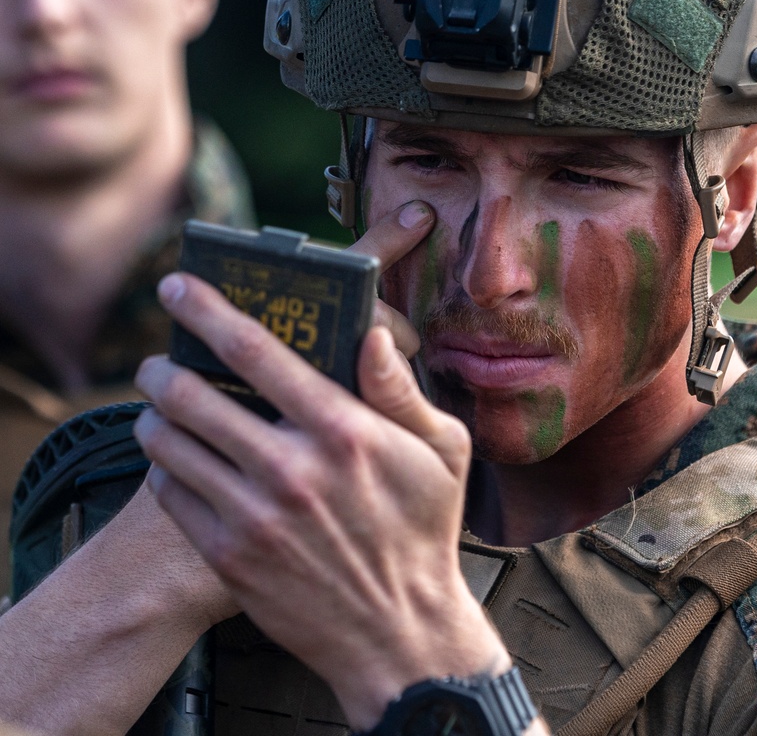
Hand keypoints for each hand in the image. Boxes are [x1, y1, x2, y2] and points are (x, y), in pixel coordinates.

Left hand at [133, 203, 510, 729]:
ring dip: (154, 413)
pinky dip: (164, 465)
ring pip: (168, 442)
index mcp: (343, 429)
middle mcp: (290, 468)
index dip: (207, 309)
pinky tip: (180, 459)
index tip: (178, 285)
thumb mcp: (442, 449)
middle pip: (191, 393)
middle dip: (162, 365)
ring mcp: (253, 516)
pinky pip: (170, 493)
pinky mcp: (228, 556)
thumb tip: (371, 334)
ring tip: (162, 407)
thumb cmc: (423, 528)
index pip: (256, 351)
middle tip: (158, 358)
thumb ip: (401, 389)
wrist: (397, 632)